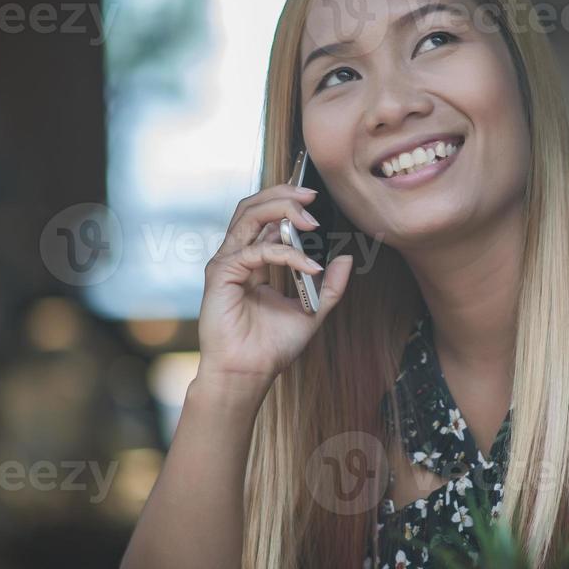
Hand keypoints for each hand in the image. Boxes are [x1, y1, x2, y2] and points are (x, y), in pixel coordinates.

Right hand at [195, 183, 355, 394]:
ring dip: (282, 210)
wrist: (249, 373)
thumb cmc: (271, 347)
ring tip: (311, 218)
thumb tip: (347, 258)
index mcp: (254, 261)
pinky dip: (287, 254)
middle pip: (254, 207)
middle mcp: (237, 256)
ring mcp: (227, 263)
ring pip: (249, 216)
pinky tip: (309, 266)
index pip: (267, 217)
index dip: (289, 202)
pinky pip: (257, 251)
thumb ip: (330, 286)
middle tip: (312, 195)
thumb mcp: (311, 311)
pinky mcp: (221, 273)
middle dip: (284, 195)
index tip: (317, 198)